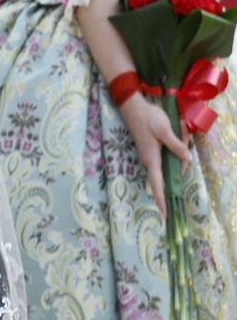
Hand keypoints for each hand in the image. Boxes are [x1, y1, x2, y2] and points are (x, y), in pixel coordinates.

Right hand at [122, 94, 190, 216]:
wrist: (132, 106)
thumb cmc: (146, 118)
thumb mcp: (164, 130)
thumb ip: (176, 146)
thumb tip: (186, 160)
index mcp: (152, 159)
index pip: (157, 183)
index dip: (161, 199)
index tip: (164, 214)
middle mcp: (150, 160)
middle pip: (170, 171)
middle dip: (182, 159)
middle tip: (184, 135)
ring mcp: (151, 154)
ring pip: (171, 160)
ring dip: (179, 148)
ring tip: (180, 128)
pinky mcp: (152, 148)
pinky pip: (168, 153)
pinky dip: (176, 145)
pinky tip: (177, 130)